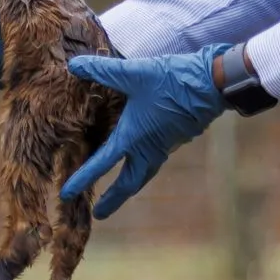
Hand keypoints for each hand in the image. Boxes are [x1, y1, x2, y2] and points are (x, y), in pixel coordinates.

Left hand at [61, 47, 225, 218]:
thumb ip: (103, 70)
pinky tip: (141, 158)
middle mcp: (148, 148)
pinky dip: (142, 167)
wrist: (213, 85)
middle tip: (99, 214)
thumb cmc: (173, 81)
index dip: (82, 179)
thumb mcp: (134, 73)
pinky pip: (154, 161)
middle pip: (128, 183)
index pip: (102, 163)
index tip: (66, 195)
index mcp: (133, 137)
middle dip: (113, 199)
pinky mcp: (175, 138)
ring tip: (119, 192)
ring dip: (128, 185)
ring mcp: (164, 145)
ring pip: (143, 173)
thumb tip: (74, 65)